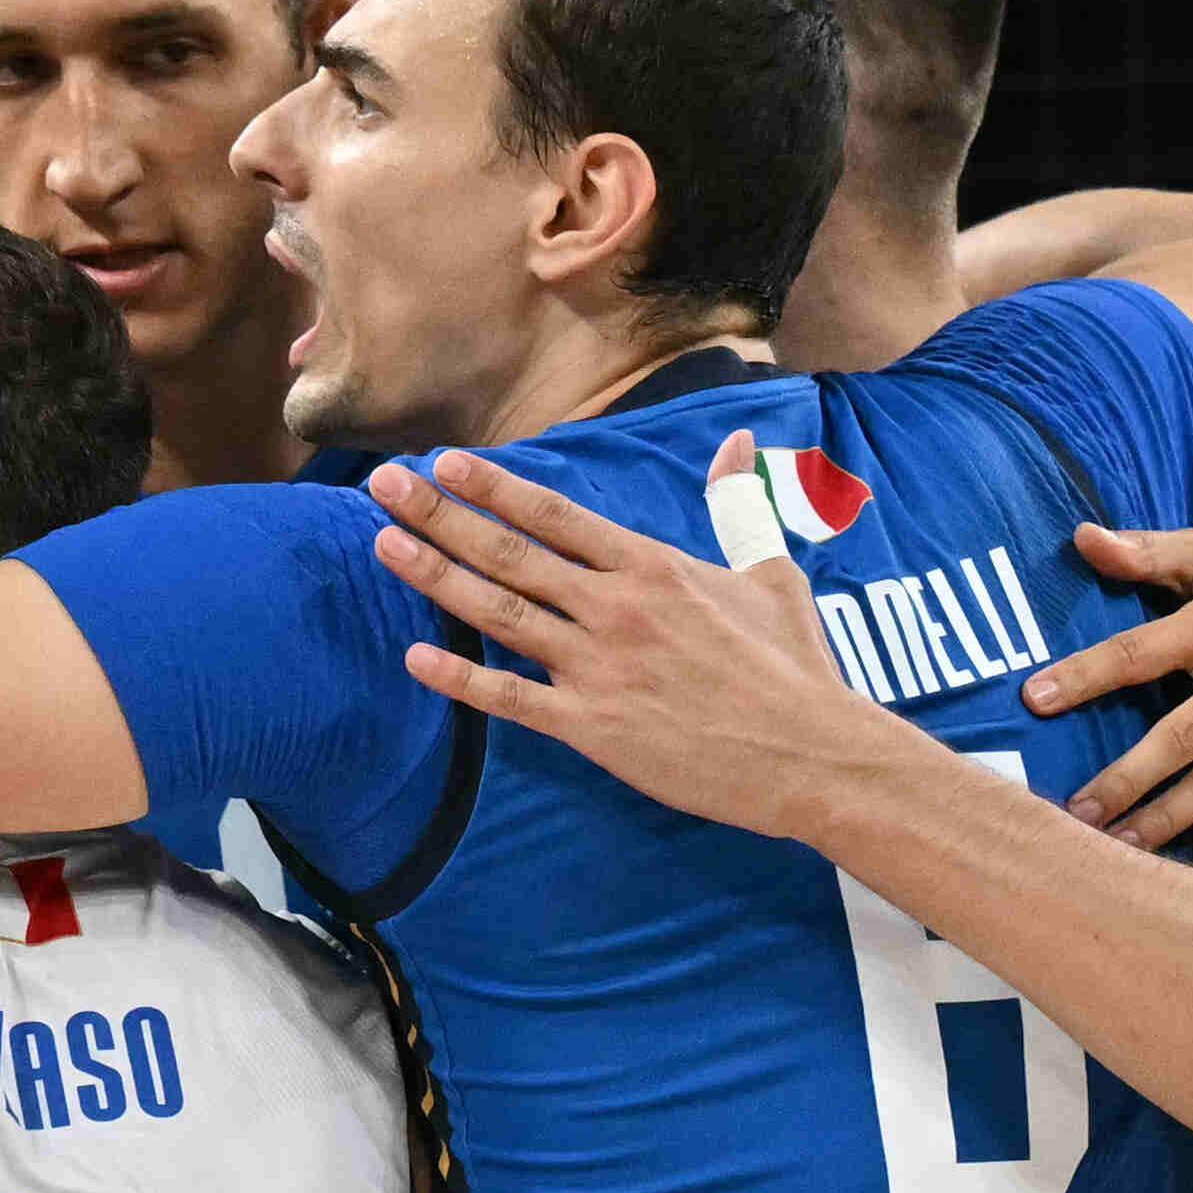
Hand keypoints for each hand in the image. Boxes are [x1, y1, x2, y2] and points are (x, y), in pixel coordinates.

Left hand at [362, 437, 904, 843]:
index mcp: (652, 565)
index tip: (445, 465)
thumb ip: (740, 503)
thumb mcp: (768, 572)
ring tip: (382, 545)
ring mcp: (599, 666)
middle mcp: (616, 606)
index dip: (493, 486)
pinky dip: (460, 678)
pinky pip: (511, 699)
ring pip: (499, 611)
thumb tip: (739, 440)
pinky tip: (415, 656)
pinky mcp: (594, 725)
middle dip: (438, 515)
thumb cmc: (794, 666)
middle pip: (509, 551)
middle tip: (381, 485)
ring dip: (435, 576)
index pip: (555, 513)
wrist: (811, 752)